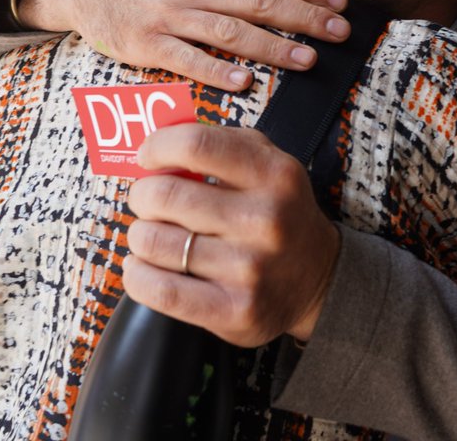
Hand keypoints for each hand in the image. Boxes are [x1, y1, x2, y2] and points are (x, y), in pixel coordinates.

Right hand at [20, 0, 349, 90]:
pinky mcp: (149, 44)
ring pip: (230, 32)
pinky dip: (216, 70)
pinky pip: (188, 59)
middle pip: (259, 3)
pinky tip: (245, 82)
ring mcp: (172, 16)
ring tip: (308, 60)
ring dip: (272, 46)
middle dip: (304, 18)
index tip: (340, 3)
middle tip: (340, 33)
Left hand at [124, 124, 340, 346]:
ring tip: (152, 236)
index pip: (196, 145)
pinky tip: (144, 266)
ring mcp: (250, 268)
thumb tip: (157, 146)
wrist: (319, 279)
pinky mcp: (234, 310)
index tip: (147, 156)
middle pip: (164, 195)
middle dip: (142, 196)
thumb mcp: (268, 165)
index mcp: (274, 174)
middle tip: (147, 201)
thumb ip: (219, 145)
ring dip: (140, 236)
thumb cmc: (279, 214)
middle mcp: (264, 219)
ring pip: (153, 242)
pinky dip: (137, 275)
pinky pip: (159, 290)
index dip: (158, 147)